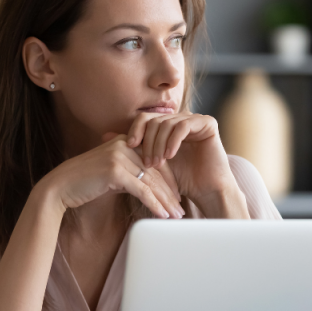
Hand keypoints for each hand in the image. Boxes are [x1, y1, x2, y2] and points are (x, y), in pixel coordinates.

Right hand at [38, 134, 184, 219]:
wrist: (60, 187)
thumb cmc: (85, 183)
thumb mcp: (112, 174)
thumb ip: (130, 174)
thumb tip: (150, 188)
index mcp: (125, 142)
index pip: (155, 160)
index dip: (169, 180)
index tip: (177, 197)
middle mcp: (124, 145)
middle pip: (156, 171)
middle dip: (170, 193)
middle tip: (181, 209)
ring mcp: (119, 157)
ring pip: (151, 182)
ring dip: (166, 201)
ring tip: (176, 216)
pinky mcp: (115, 171)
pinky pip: (142, 190)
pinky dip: (154, 205)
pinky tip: (162, 215)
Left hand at [123, 112, 239, 206]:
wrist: (206, 191)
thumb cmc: (179, 181)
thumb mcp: (150, 163)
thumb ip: (132, 148)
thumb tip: (104, 136)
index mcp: (168, 125)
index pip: (145, 119)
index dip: (135, 131)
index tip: (128, 147)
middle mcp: (181, 118)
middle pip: (154, 120)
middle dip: (147, 142)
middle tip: (146, 163)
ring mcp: (195, 119)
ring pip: (167, 123)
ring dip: (159, 144)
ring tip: (157, 163)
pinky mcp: (208, 124)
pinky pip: (184, 126)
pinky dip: (173, 141)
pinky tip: (170, 156)